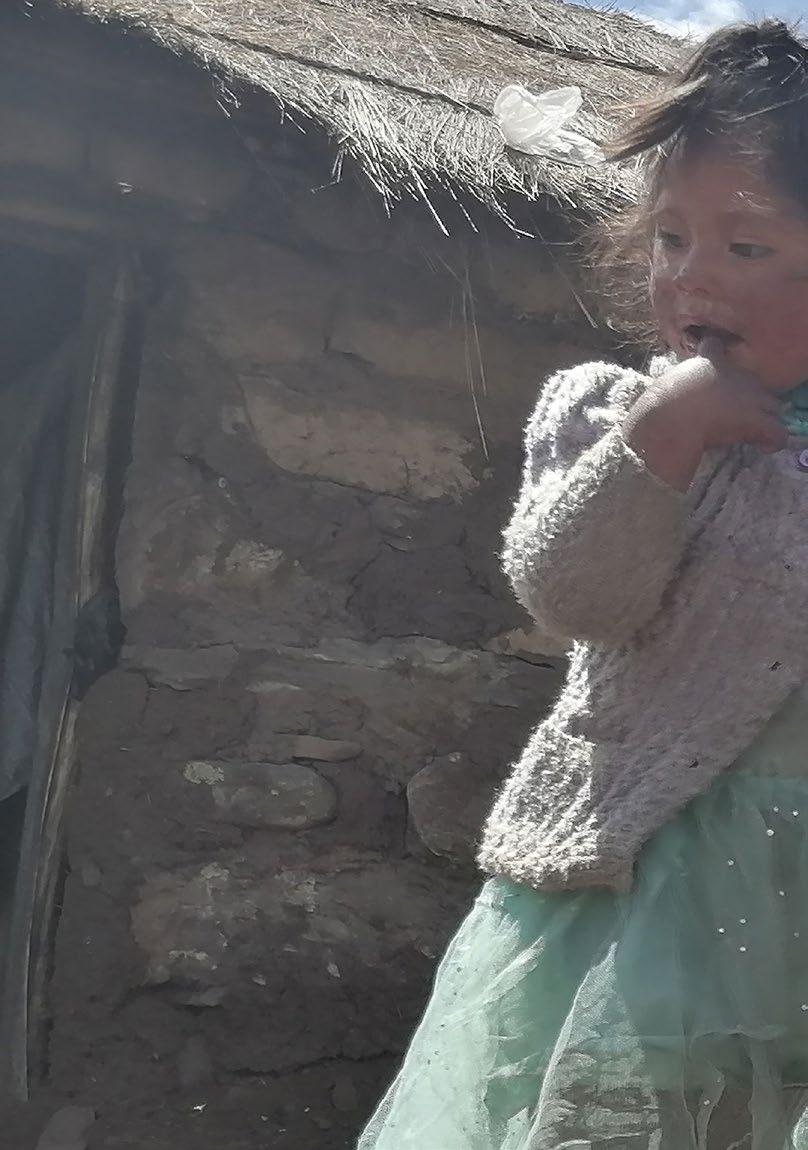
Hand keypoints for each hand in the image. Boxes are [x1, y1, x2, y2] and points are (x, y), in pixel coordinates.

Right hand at [623, 338, 786, 490]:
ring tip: (750, 430)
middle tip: (734, 412)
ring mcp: (749, 396)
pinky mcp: (756, 421)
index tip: (712, 363)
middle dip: (748, 395)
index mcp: (706, 362)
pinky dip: (770, 441)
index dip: (716, 354)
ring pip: (772, 405)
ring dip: (763, 416)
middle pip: (754, 381)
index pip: (714, 345)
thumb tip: (657, 405)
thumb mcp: (658, 391)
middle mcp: (734, 373)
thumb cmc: (656, 409)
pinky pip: (776, 434)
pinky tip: (761, 446)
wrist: (668, 421)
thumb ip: (669, 388)